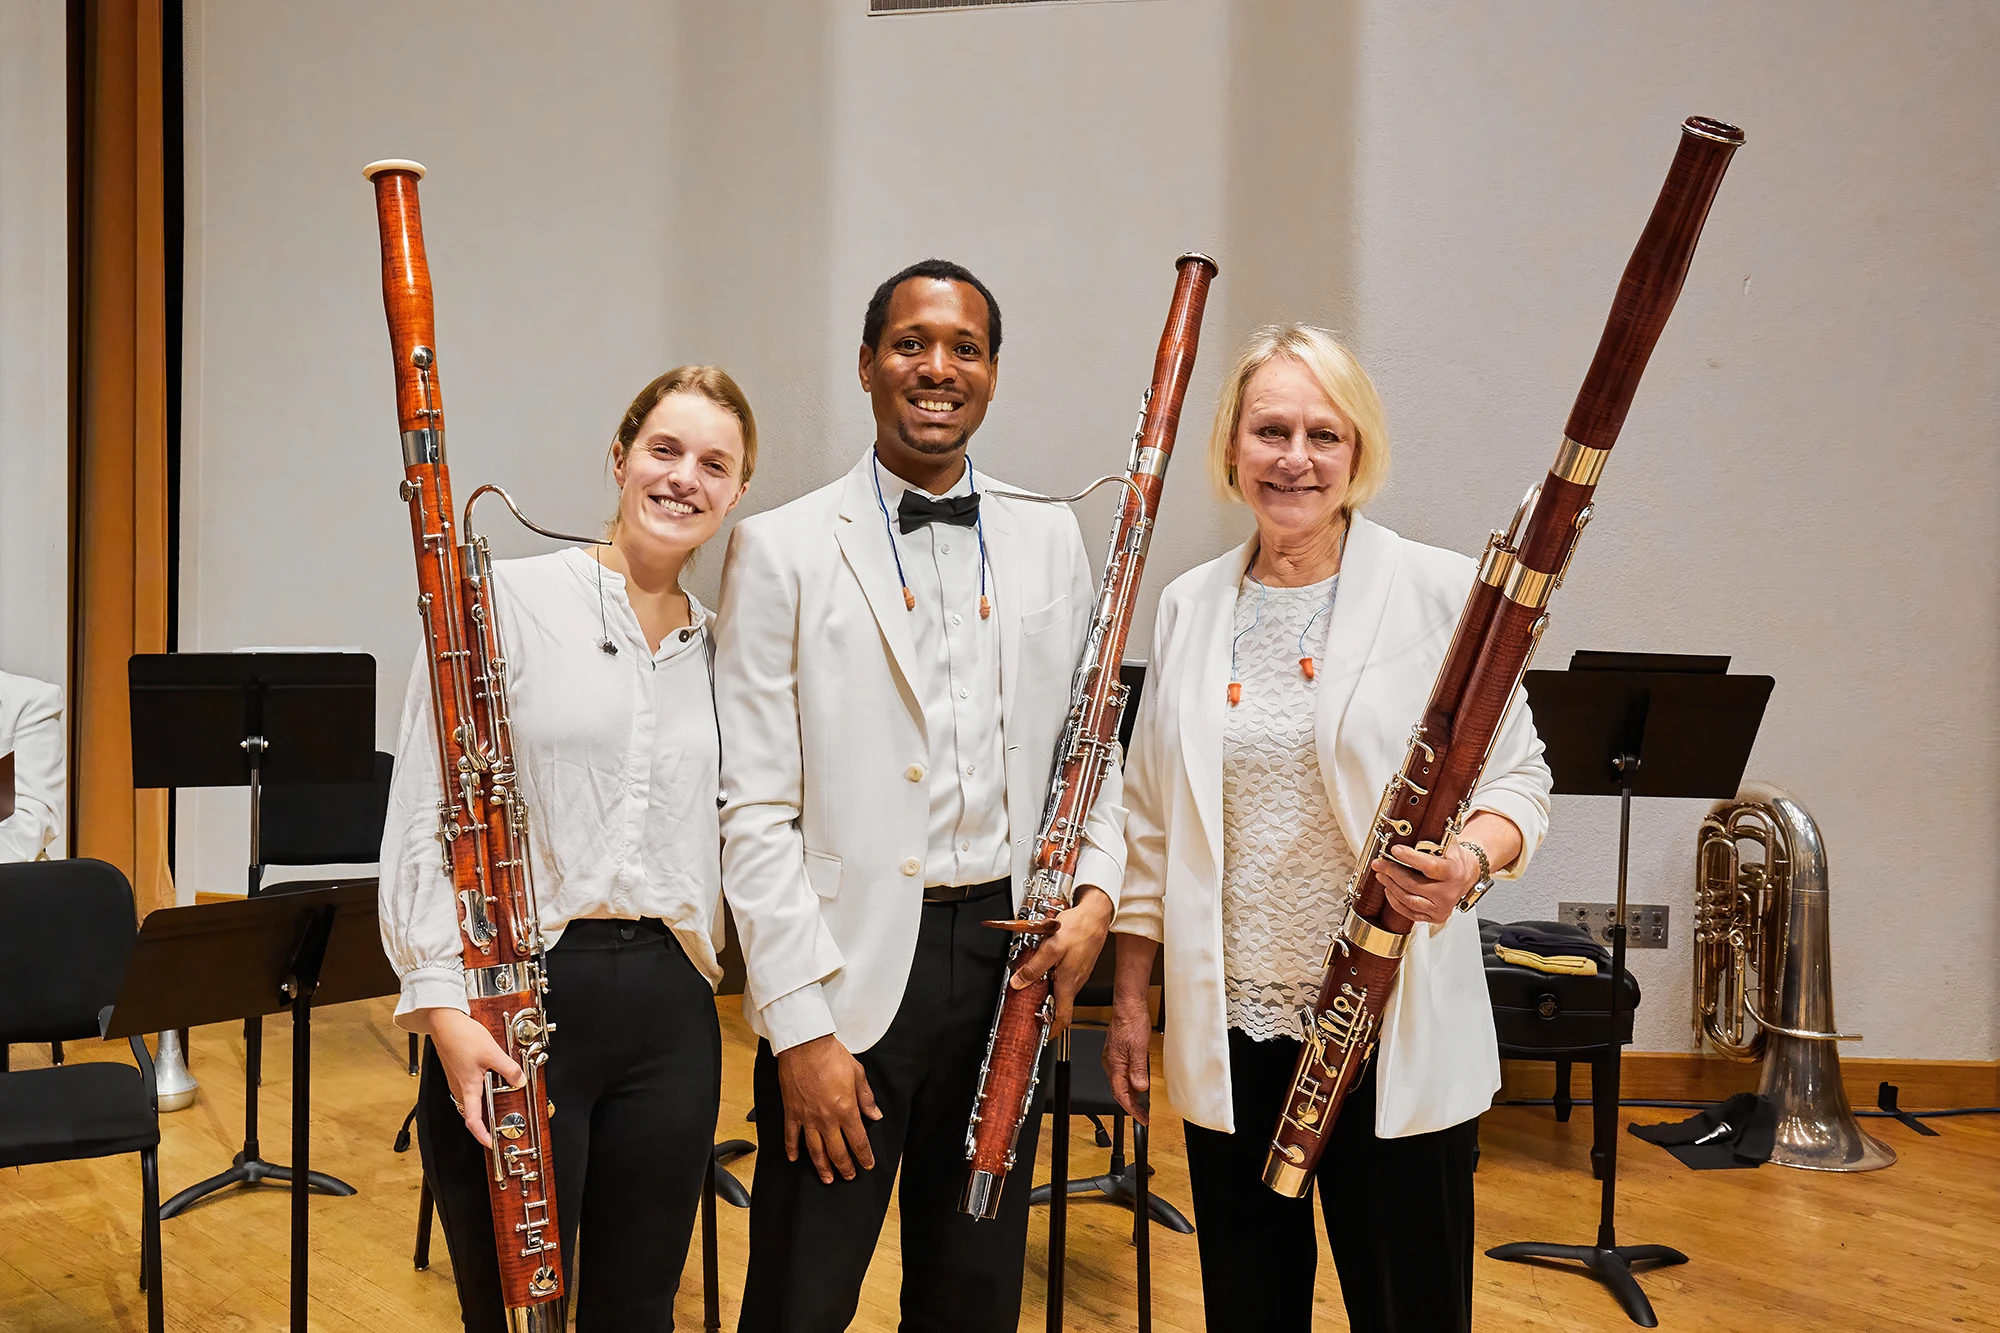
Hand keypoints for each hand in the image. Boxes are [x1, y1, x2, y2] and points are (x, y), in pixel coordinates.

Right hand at [421, 1007, 524, 1148]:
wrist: (444, 1022)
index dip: (482, 1136)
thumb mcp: (492, 1053)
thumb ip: (508, 1069)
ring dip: (483, 1105)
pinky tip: (490, 1080)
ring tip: (496, 1104)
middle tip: (496, 1128)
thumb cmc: (462, 1037)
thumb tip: (520, 1081)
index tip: (491, 1144)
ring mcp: (457, 1079)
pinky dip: (480, 1089)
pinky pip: (469, 1086)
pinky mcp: (457, 1070)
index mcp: (468, 1088)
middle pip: (472, 1112)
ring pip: (471, 1099)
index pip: (473, 1121)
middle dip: (484, 1123)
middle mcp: (460, 1087)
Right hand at [775, 1034, 881, 1183]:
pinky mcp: (791, 1112)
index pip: (858, 1141)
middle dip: (845, 1167)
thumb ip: (866, 1098)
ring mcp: (807, 1118)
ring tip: (827, 1179)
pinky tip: (795, 1159)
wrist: (805, 1045)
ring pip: (815, 1151)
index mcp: (846, 1109)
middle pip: (837, 1151)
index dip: (864, 1156)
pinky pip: (791, 1136)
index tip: (868, 1165)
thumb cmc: (832, 1056)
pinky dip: (792, 1149)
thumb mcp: (857, 1074)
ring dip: (822, 1167)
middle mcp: (826, 1119)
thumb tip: (875, 1115)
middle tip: (849, 1176)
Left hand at [1007, 885, 1113, 1031]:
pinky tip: (1044, 965)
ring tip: (1031, 982)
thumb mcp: (1051, 947)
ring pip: (1060, 990)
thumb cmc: (1079, 928)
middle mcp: (1075, 982)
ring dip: (1046, 989)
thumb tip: (1019, 982)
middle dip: (1043, 1007)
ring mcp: (1078, 974)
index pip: (1063, 1017)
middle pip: (1059, 1004)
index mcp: (1069, 983)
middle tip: (1027, 1005)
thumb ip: (1034, 967)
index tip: (1041, 1035)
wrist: (1096, 914)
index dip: (1052, 1030)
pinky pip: (1063, 978)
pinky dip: (1052, 977)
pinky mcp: (1078, 965)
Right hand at [1102, 1000, 1152, 1125]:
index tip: (1141, 1118)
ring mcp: (1114, 1058)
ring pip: (1121, 1083)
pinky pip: (1123, 1074)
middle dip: (1131, 1106)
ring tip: (1143, 1106)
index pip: (1120, 1094)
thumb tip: (1140, 1088)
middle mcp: (1111, 1063)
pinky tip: (1139, 1085)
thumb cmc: (1131, 1022)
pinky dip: (1131, 1084)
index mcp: (1113, 1064)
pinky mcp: (1119, 1053)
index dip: (1131, 1109)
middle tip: (1143, 1116)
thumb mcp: (1139, 1048)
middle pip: (1119, 1091)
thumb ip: (1138, 1069)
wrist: (1129, 1006)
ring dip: (1132, 1096)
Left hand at [1373, 840, 1480, 925]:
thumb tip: (1412, 827)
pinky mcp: (1435, 916)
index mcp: (1452, 872)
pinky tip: (1389, 890)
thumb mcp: (1448, 844)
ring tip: (1381, 874)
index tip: (1395, 850)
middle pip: (1413, 884)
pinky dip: (1395, 901)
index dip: (1410, 858)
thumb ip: (1433, 837)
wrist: (1467, 876)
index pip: (1429, 866)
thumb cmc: (1454, 859)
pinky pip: (1410, 913)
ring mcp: (1442, 907)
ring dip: (1390, 886)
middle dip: (1392, 872)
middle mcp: (1448, 893)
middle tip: (1379, 863)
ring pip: (1409, 900)